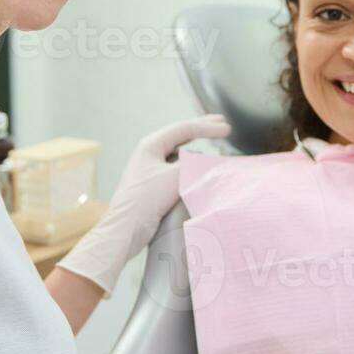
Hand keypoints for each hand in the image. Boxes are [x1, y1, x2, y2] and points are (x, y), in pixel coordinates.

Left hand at [55, 113, 229, 296]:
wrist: (125, 228)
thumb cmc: (146, 200)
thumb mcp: (175, 177)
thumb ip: (197, 164)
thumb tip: (215, 158)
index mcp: (151, 144)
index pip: (185, 129)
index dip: (209, 127)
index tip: (228, 129)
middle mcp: (149, 152)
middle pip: (180, 136)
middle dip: (202, 130)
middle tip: (222, 125)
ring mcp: (149, 168)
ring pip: (178, 152)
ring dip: (196, 148)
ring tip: (213, 147)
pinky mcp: (152, 184)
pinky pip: (175, 167)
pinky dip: (190, 164)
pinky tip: (198, 169)